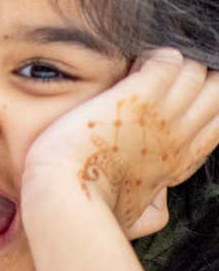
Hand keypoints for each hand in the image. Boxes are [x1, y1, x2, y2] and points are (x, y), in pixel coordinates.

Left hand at [24, 49, 218, 234]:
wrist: (66, 193)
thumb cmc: (91, 207)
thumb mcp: (137, 215)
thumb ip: (156, 205)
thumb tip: (160, 193)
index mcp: (179, 160)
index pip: (216, 121)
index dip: (202, 104)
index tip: (176, 97)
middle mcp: (179, 136)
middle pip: (214, 90)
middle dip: (194, 76)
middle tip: (160, 76)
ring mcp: (162, 115)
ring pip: (195, 72)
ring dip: (173, 63)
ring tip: (144, 67)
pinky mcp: (137, 97)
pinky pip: (168, 60)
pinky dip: (156, 55)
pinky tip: (135, 63)